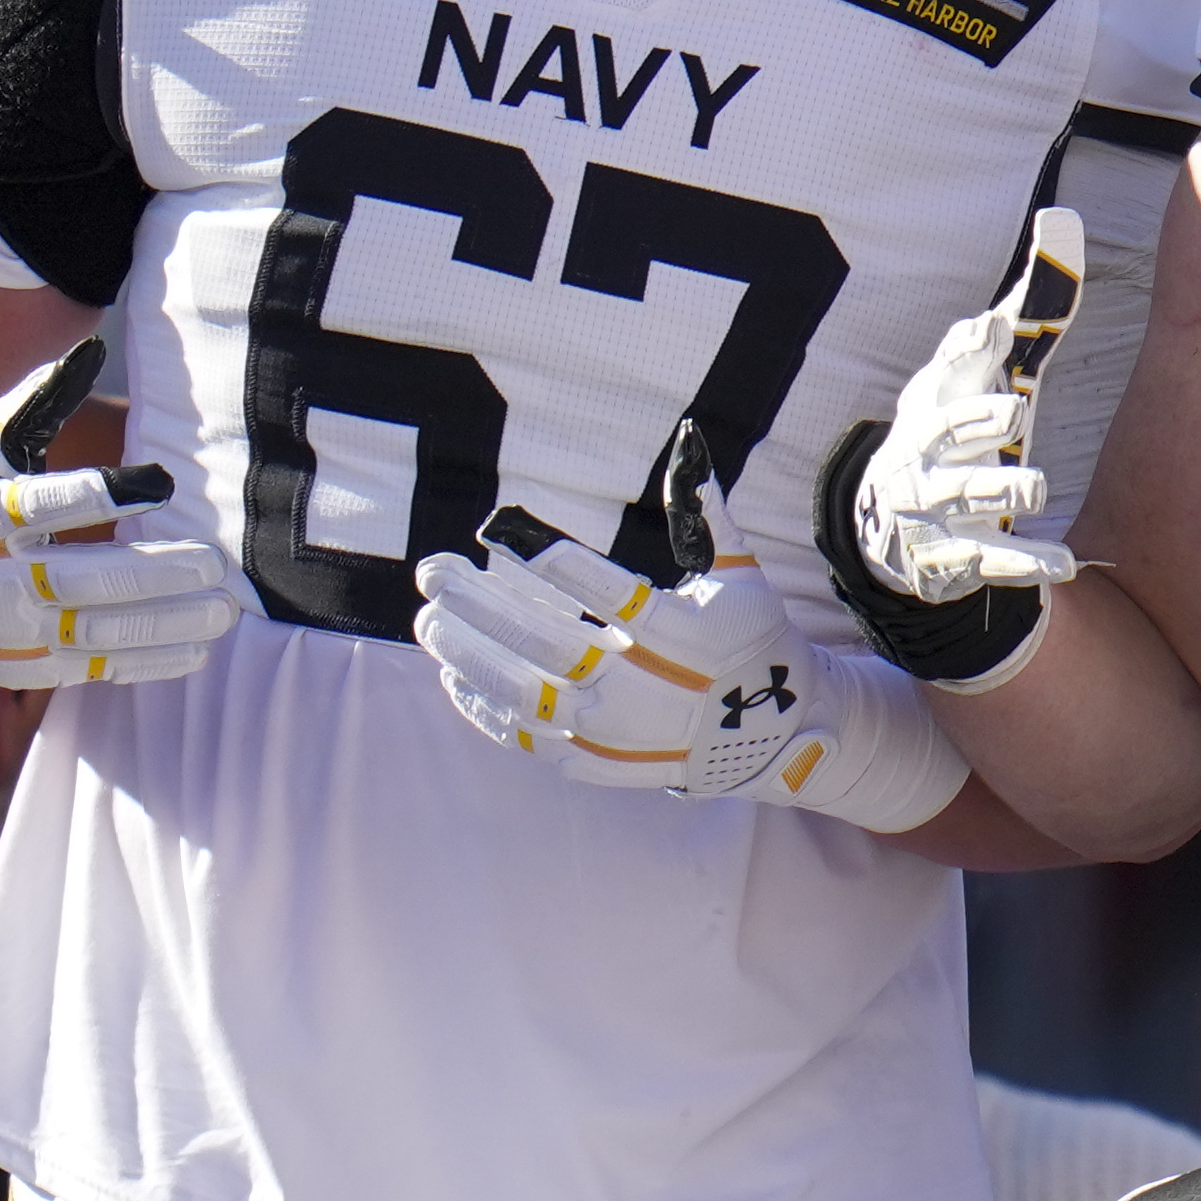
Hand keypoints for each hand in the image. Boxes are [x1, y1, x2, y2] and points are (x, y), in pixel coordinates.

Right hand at [0, 339, 243, 686]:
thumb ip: (37, 400)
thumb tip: (93, 346)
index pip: (35, 505)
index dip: (96, 494)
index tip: (160, 482)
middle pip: (78, 579)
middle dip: (154, 574)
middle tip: (215, 564)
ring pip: (93, 632)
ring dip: (165, 624)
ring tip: (223, 610)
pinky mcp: (16, 667)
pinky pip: (88, 669)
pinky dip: (144, 662)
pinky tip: (196, 650)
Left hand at [416, 424, 967, 829]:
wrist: (771, 733)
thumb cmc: (747, 635)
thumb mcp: (739, 573)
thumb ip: (705, 511)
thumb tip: (688, 438)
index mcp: (688, 635)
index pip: (608, 591)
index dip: (547, 557)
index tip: (496, 525)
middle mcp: (650, 690)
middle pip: (548, 644)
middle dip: (480, 605)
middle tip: (432, 570)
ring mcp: (619, 733)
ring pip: (524, 696)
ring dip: (467, 655)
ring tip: (428, 619)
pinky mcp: (598, 763)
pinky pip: (526, 739)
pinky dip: (484, 706)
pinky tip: (455, 671)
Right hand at [851, 208, 1085, 602]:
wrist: (891, 526)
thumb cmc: (950, 429)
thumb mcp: (975, 372)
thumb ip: (1022, 309)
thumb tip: (1059, 219)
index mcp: (934, 397)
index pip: (947, 366)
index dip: (967, 349)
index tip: (992, 329)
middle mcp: (925, 447)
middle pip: (945, 429)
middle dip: (975, 419)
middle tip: (1015, 412)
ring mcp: (933, 503)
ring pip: (966, 495)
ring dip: (1000, 488)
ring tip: (1038, 487)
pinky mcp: (950, 555)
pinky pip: (988, 560)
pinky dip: (1024, 564)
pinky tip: (1064, 567)